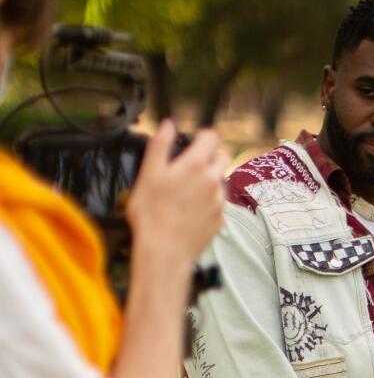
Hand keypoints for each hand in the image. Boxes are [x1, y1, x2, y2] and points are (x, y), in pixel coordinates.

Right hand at [125, 122, 225, 280]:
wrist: (164, 252)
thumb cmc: (151, 214)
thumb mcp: (149, 174)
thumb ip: (160, 145)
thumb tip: (168, 125)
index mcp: (196, 165)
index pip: (211, 137)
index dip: (202, 136)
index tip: (192, 142)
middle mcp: (213, 181)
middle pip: (222, 157)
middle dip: (209, 156)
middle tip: (189, 165)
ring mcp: (219, 202)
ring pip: (220, 181)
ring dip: (209, 180)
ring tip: (186, 192)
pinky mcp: (220, 220)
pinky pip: (218, 204)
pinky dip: (208, 202)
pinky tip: (190, 211)